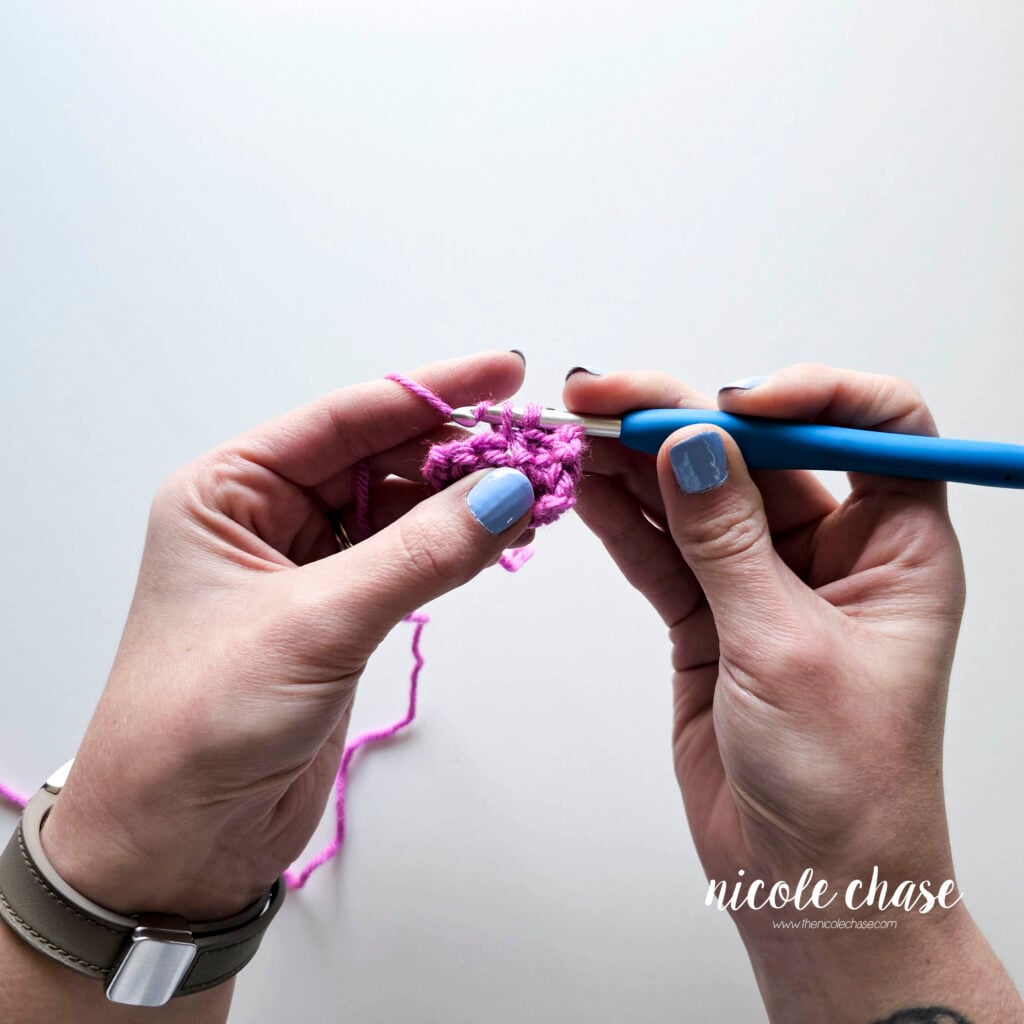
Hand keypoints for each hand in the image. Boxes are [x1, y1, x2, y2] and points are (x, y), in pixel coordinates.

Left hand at [42, 351, 531, 920]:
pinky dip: (456, 546)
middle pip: (380, 457)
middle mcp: (264, 518)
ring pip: (402, 508)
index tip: (502, 374)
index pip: (344, 419)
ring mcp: (307, 567)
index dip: (430, 392)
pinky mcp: (340, 613)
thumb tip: (505, 493)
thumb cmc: (196, 724)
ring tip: (535, 491)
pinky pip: (409, 559)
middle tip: (536, 446)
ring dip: (465, 499)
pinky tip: (501, 534)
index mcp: (228, 492)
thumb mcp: (315, 624)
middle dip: (458, 450)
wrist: (178, 839)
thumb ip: (418, 556)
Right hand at [563, 364, 1021, 1021]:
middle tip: (607, 398)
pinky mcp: (709, 615)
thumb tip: (689, 444)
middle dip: (682, 419)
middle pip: (758, 452)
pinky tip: (587, 488)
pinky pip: (663, 550)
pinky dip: (624, 521)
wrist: (806, 883)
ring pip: (697, 496)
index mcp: (895, 546)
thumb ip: (728, 540)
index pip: (873, 426)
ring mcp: (762, 582)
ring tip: (577, 433)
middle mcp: (833, 550)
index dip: (810, 394)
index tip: (735, 404)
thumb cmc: (845, 782)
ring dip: (638, 464)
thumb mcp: (787, 647)